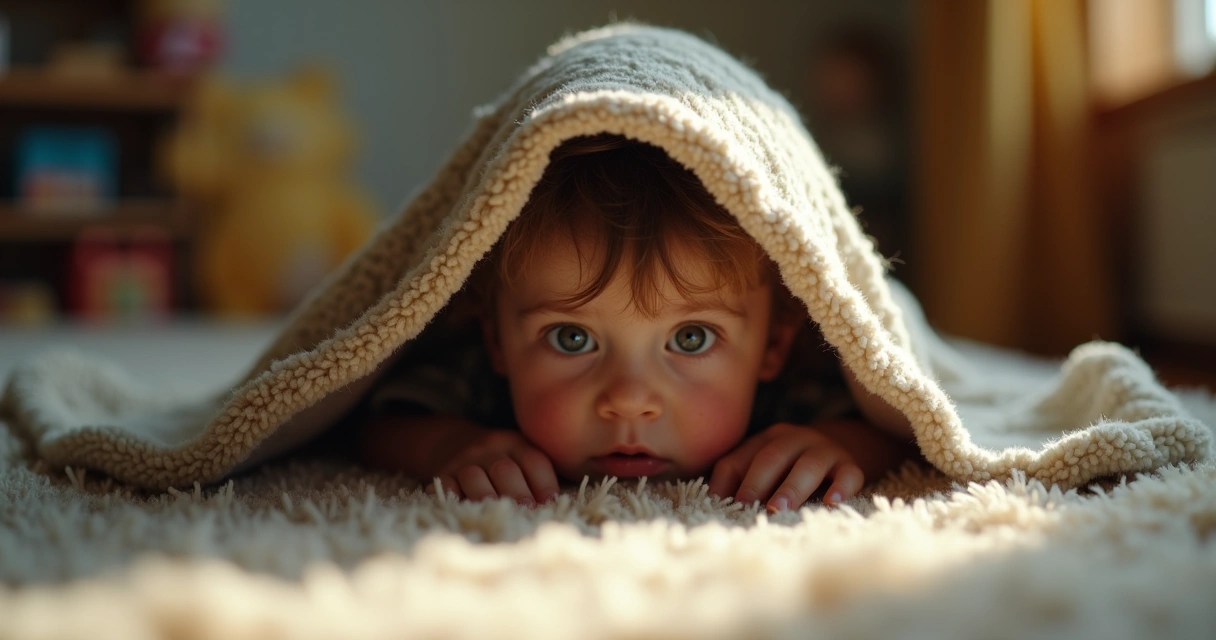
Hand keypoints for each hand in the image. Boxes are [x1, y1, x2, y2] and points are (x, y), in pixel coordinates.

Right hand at [429, 428, 560, 505]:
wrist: (451, 440)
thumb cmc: (497, 458)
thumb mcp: (518, 454)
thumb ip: (537, 475)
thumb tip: (556, 508)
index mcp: (516, 444)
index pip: (534, 461)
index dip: (544, 483)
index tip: (551, 503)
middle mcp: (490, 449)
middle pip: (505, 470)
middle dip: (518, 492)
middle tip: (528, 512)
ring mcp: (464, 460)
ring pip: (474, 477)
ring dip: (486, 496)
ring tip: (496, 512)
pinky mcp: (442, 473)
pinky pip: (446, 485)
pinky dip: (453, 498)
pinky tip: (463, 510)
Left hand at [707, 422, 863, 511]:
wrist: (847, 442)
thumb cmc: (793, 465)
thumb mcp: (766, 466)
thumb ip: (739, 479)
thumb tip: (713, 503)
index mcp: (766, 439)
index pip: (740, 457)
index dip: (729, 481)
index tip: (720, 505)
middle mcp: (794, 439)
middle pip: (772, 457)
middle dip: (757, 482)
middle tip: (746, 506)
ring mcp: (825, 449)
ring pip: (808, 464)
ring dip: (791, 487)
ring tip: (779, 508)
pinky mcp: (851, 464)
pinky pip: (848, 473)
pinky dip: (841, 487)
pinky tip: (832, 502)